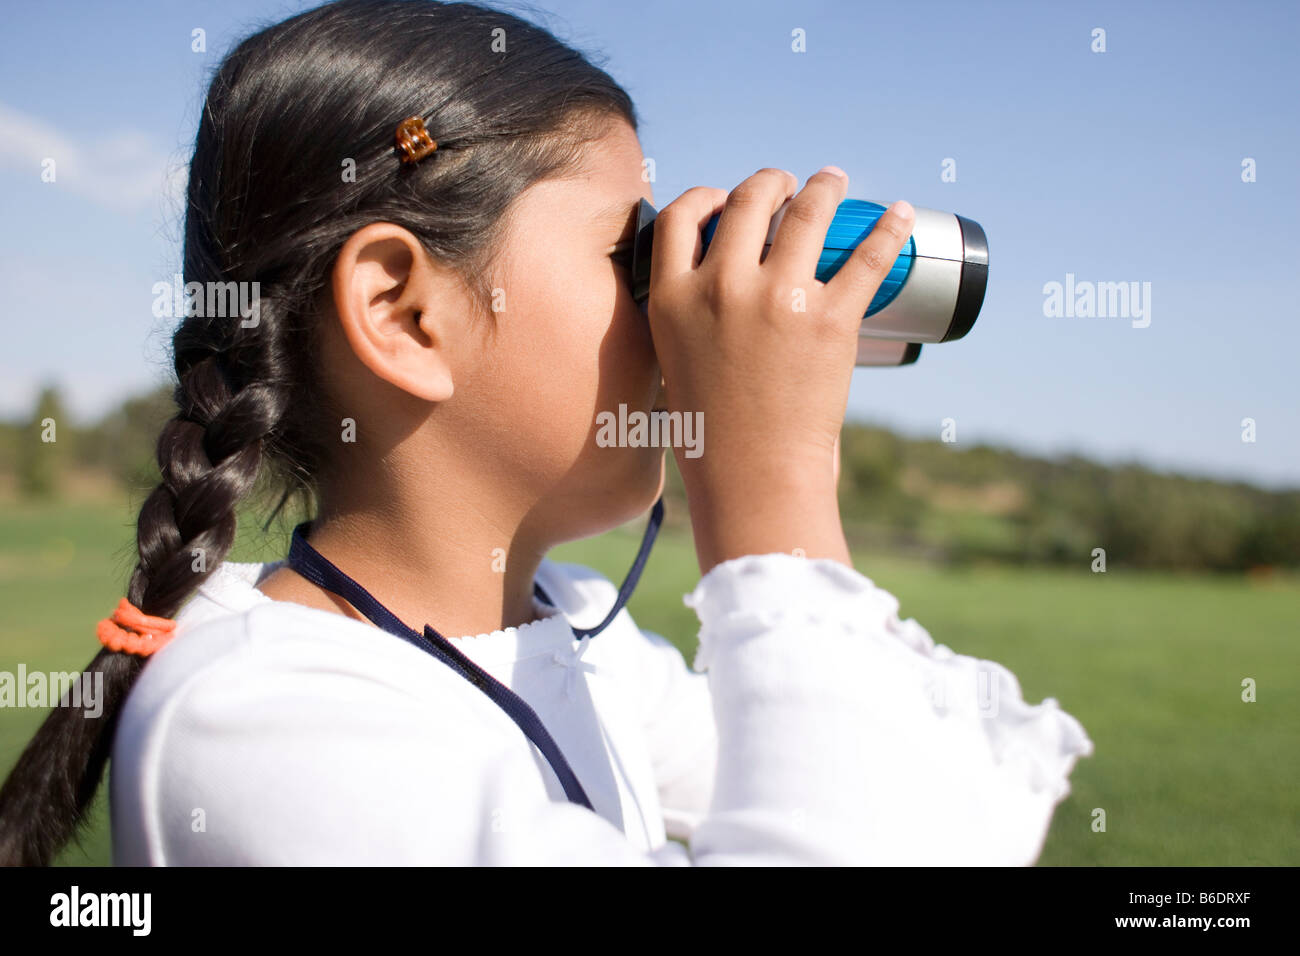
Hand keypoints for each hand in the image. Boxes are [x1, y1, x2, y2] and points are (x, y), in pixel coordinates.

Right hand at [646, 167, 913, 571]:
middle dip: (771, 182)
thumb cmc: (711, 434)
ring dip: (823, 187)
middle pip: (747, 201)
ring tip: (833, 181)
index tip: (726, 197)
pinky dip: (887, 229)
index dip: (707, 196)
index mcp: (674, 298)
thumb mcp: (675, 360)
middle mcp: (721, 287)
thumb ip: (688, 313)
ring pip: (806, 212)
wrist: (753, 478)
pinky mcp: (830, 319)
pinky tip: (898, 213)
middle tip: (788, 184)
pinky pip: (867, 257)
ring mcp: (778, 299)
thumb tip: (719, 278)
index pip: (682, 215)